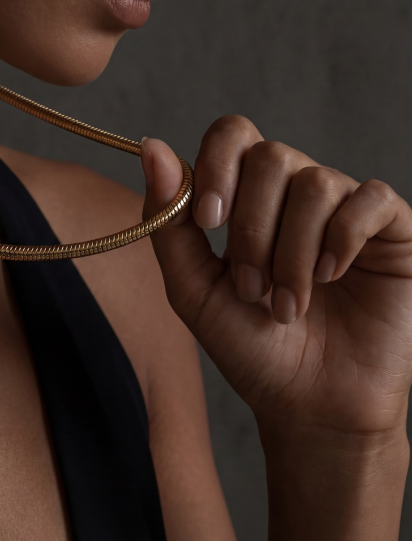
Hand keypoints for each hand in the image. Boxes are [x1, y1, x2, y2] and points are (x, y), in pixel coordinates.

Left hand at [142, 117, 411, 437]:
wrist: (309, 406)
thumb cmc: (252, 349)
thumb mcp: (194, 288)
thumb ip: (168, 221)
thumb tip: (152, 147)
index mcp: (249, 196)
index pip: (233, 135)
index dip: (217, 165)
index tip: (208, 220)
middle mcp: (298, 192)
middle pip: (271, 157)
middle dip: (252, 229)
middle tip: (250, 290)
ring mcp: (347, 208)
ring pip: (316, 184)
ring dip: (292, 253)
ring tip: (288, 306)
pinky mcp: (394, 231)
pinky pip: (371, 198)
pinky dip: (343, 238)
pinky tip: (331, 277)